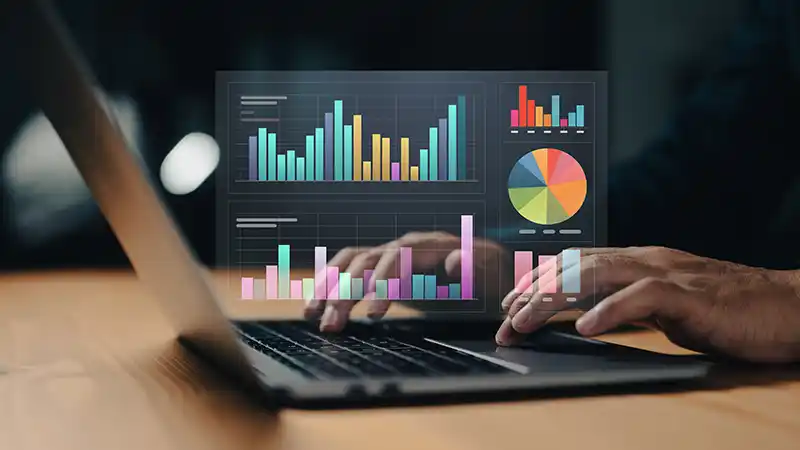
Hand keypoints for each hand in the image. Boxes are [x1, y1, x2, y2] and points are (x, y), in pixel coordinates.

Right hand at [305, 232, 509, 331]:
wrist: (490, 272)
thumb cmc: (493, 277)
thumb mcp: (494, 274)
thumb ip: (477, 266)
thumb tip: (454, 257)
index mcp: (432, 245)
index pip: (401, 257)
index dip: (385, 282)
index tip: (375, 314)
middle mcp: (407, 246)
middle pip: (368, 261)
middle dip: (347, 293)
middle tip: (332, 325)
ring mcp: (392, 255)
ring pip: (352, 264)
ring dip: (331, 287)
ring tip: (314, 315)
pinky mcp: (383, 268)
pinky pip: (349, 268)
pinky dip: (330, 283)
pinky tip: (316, 305)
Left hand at [496, 246, 799, 362]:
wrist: (786, 306)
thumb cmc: (726, 309)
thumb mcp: (665, 306)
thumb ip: (629, 305)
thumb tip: (590, 318)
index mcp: (637, 261)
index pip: (575, 263)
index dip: (538, 281)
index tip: (510, 303)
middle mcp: (645, 260)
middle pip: (575, 266)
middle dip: (534, 292)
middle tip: (504, 319)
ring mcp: (667, 273)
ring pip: (597, 274)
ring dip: (555, 299)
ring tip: (525, 321)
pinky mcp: (691, 295)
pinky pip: (644, 297)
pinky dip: (611, 310)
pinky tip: (587, 327)